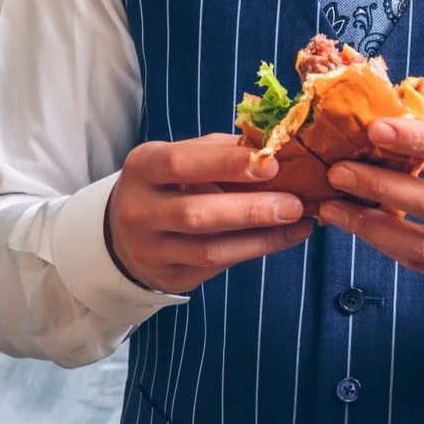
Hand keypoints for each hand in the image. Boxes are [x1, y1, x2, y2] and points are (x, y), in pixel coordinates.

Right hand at [106, 134, 312, 293]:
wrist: (125, 233)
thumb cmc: (167, 184)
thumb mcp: (180, 157)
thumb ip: (220, 151)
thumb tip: (274, 146)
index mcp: (142, 168)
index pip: (181, 164)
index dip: (226, 164)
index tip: (270, 163)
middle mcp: (138, 210)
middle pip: (195, 214)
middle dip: (250, 209)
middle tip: (294, 203)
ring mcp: (150, 249)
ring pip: (209, 249)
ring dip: (261, 237)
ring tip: (298, 222)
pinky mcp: (168, 277)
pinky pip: (217, 268)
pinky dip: (255, 251)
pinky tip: (284, 237)